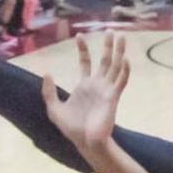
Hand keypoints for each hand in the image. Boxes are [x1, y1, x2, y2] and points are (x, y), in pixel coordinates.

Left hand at [41, 33, 129, 151]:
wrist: (85, 142)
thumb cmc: (71, 128)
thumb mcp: (54, 109)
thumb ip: (49, 92)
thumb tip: (47, 73)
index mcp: (84, 86)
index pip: (85, 62)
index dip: (83, 49)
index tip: (79, 35)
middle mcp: (97, 85)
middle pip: (105, 60)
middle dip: (107, 46)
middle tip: (110, 30)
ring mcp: (106, 90)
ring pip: (115, 67)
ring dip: (119, 52)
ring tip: (122, 37)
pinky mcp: (113, 98)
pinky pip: (120, 82)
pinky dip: (124, 71)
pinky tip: (125, 60)